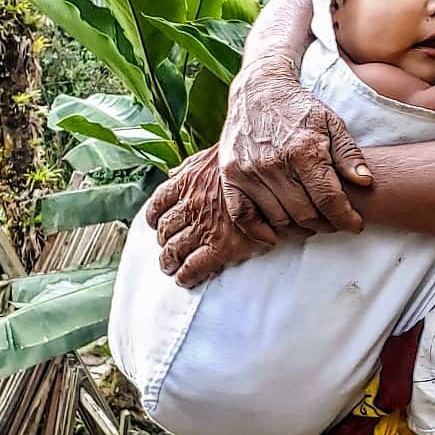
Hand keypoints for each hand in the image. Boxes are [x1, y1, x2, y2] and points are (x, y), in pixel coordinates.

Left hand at [145, 145, 269, 287]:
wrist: (278, 175)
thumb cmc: (250, 161)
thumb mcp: (215, 155)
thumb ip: (193, 165)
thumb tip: (174, 173)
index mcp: (188, 181)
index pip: (159, 203)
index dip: (156, 217)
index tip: (158, 224)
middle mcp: (191, 204)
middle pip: (165, 229)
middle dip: (164, 241)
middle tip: (167, 250)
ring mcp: (204, 226)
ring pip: (173, 249)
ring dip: (169, 260)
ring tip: (171, 267)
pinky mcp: (219, 246)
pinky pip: (193, 267)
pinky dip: (186, 275)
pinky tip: (186, 279)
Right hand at [217, 55, 371, 236]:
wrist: (258, 89)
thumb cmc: (300, 108)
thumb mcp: (332, 123)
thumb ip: (349, 154)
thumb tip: (365, 182)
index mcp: (303, 150)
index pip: (328, 199)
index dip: (346, 218)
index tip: (355, 225)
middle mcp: (274, 164)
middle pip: (305, 215)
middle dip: (326, 224)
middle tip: (334, 221)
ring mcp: (248, 171)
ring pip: (278, 219)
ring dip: (298, 228)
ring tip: (311, 221)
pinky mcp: (230, 175)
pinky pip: (243, 217)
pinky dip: (259, 231)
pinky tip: (275, 233)